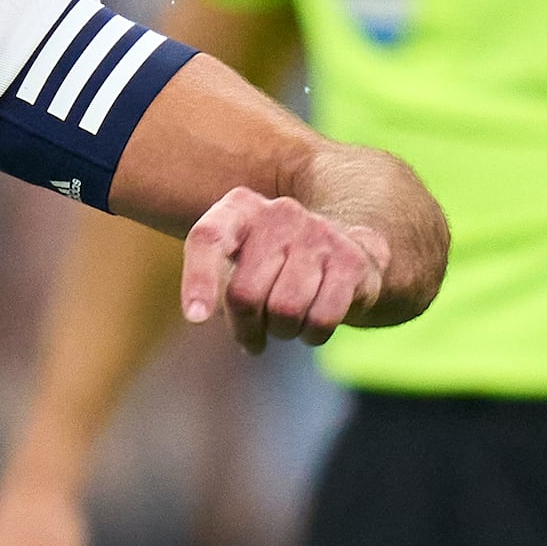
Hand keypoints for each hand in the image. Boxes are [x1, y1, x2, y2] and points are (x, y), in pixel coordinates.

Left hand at [178, 186, 389, 350]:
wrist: (346, 250)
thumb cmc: (275, 266)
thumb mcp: (239, 261)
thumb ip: (215, 281)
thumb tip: (200, 314)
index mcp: (241, 208)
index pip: (208, 238)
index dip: (198, 279)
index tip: (196, 318)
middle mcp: (280, 213)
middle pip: (245, 294)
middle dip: (246, 327)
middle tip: (253, 336)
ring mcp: (318, 234)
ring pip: (285, 311)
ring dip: (283, 331)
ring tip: (287, 323)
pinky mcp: (350, 261)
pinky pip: (321, 319)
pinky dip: (312, 335)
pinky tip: (312, 326)